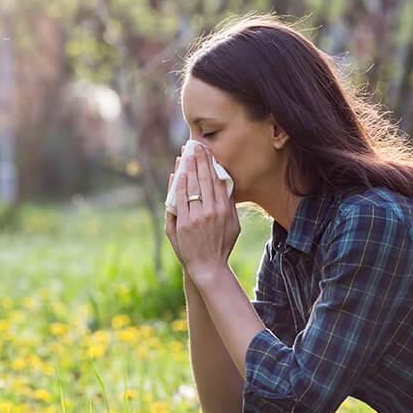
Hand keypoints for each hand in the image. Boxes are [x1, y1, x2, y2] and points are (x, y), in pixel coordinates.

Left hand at [167, 144, 239, 283]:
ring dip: (188, 168)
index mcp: (225, 210)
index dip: (211, 164)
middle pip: (204, 179)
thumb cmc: (222, 246)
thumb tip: (226, 186)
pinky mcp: (184, 223)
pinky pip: (180, 199)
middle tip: (195, 146)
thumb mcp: (234, 226)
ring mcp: (197, 217)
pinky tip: (178, 173)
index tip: (207, 151)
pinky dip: (179, 185)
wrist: (208, 267)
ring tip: (185, 154)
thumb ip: (230, 206)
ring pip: (192, 186)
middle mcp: (211, 211)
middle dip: (199, 160)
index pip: (217, 180)